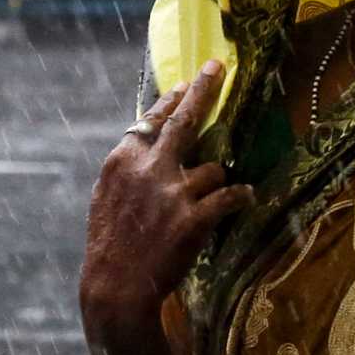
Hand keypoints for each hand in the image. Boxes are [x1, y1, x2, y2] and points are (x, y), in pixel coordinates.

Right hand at [79, 62, 252, 338]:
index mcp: (122, 160)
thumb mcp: (108, 196)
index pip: (152, 119)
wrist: (116, 288)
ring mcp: (172, 192)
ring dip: (216, 180)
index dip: (173, 99)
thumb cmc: (111, 244)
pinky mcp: (194, 217)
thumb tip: (147, 139)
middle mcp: (148, 168)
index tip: (187, 81)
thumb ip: (129, 167)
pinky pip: (231, 195)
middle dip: (205, 89)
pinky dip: (240, 196)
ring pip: (213, 168)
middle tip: (219, 66)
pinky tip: (246, 197)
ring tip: (207, 199)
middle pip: (184, 120)